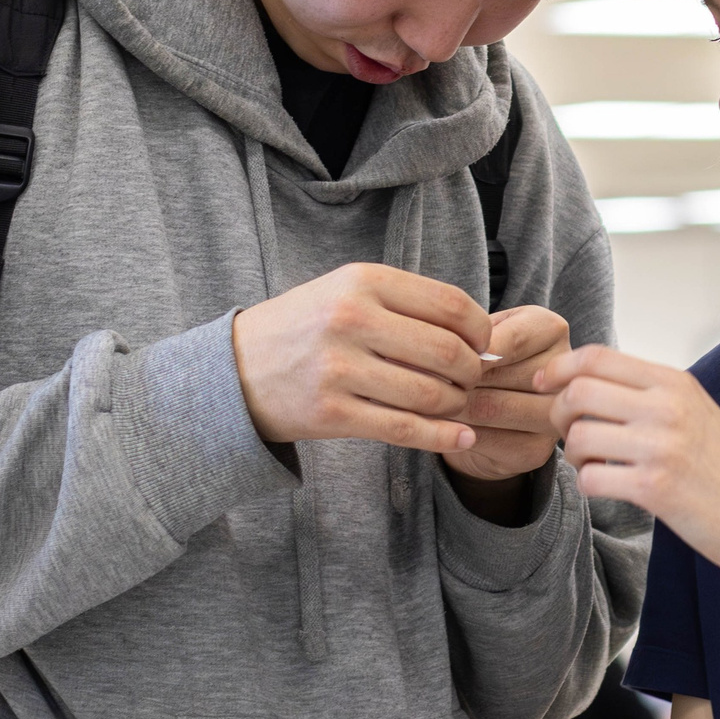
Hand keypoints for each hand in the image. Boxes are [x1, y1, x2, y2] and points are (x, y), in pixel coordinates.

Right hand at [231, 263, 486, 451]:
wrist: (235, 369)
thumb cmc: (307, 327)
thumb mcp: (349, 291)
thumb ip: (408, 305)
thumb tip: (480, 334)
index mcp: (362, 281)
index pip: (451, 305)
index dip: (482, 330)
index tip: (484, 345)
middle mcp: (351, 319)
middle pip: (448, 352)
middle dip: (473, 372)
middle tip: (472, 380)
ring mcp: (339, 368)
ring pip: (430, 394)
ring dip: (457, 405)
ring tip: (457, 405)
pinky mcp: (331, 412)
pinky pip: (404, 428)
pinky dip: (441, 437)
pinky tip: (460, 438)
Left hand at [447, 306, 573, 483]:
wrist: (489, 414)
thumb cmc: (483, 361)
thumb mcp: (478, 335)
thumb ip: (469, 336)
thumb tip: (449, 357)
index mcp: (551, 329)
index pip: (510, 339)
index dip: (469, 349)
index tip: (439, 354)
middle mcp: (563, 374)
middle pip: (502, 375)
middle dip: (457, 379)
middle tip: (425, 379)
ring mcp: (554, 416)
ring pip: (492, 407)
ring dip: (453, 405)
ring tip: (430, 398)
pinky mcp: (536, 451)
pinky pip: (488, 439)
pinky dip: (457, 431)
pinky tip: (443, 423)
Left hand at [536, 346, 719, 579]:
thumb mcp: (697, 412)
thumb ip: (650, 393)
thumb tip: (588, 382)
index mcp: (675, 383)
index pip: (598, 357)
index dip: (560, 368)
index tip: (544, 384)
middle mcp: (667, 407)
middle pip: (578, 392)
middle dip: (559, 414)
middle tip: (573, 435)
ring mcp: (661, 447)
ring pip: (579, 435)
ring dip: (575, 455)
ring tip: (596, 465)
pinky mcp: (654, 488)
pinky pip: (590, 477)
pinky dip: (588, 484)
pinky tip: (608, 487)